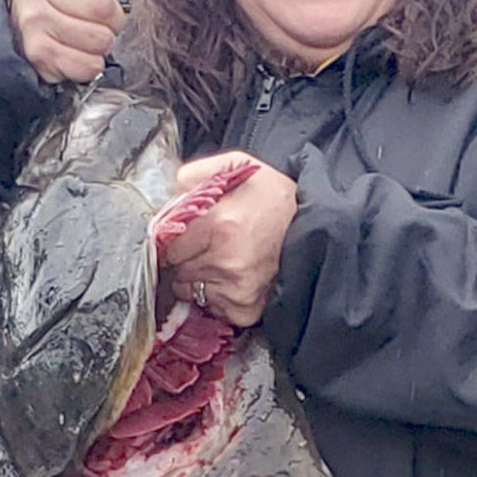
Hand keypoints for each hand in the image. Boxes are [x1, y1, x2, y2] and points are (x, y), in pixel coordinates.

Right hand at [10, 0, 163, 84]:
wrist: (13, 17)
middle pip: (103, 5)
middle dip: (116, 16)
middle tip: (106, 18)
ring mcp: (35, 21)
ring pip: (100, 39)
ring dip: (104, 41)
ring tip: (89, 33)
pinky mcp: (40, 53)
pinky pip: (89, 65)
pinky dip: (92, 63)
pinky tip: (79, 50)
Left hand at [160, 154, 298, 328]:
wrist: (311, 225)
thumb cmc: (270, 196)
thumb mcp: (234, 166)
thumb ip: (193, 175)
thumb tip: (165, 193)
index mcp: (219, 224)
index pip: (168, 245)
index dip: (173, 238)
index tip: (185, 234)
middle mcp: (226, 261)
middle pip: (176, 269)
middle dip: (185, 257)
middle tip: (207, 244)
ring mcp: (236, 290)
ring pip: (189, 290)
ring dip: (197, 277)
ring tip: (221, 259)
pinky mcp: (244, 310)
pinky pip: (210, 307)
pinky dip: (214, 295)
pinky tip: (230, 278)